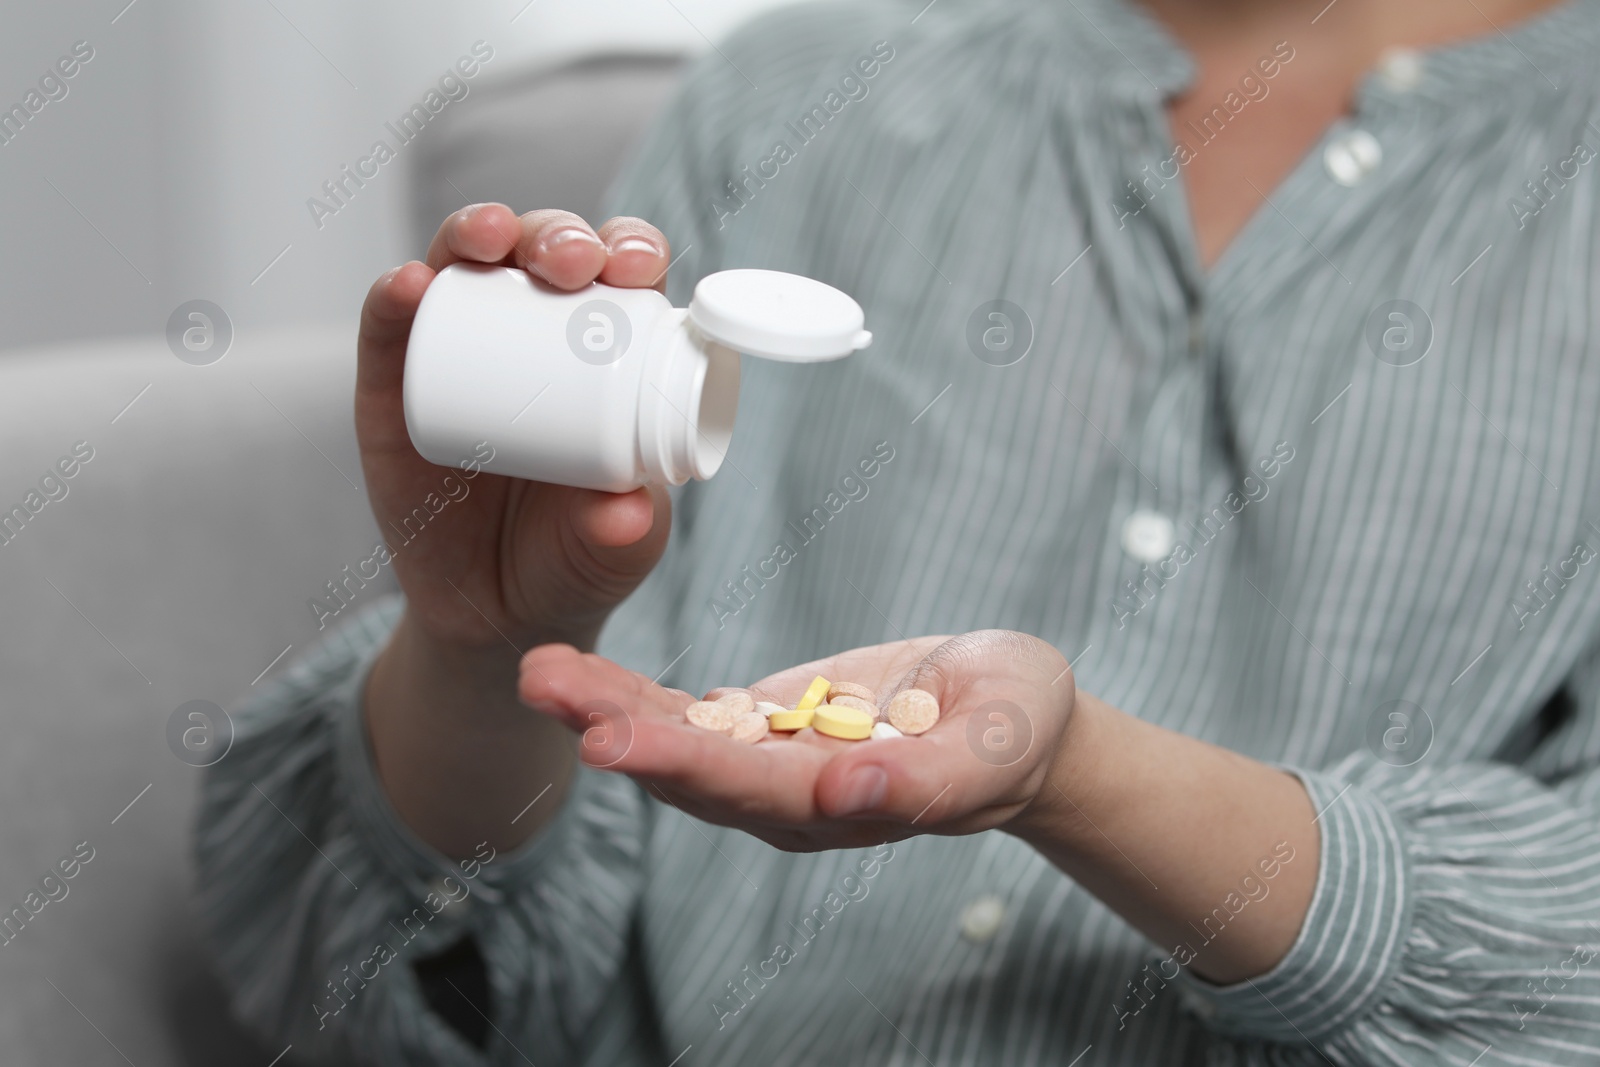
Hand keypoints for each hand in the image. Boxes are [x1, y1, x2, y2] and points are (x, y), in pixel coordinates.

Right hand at [357, 205, 677, 653]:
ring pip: (464, 264)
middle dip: (557, 235)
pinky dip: (394, 295)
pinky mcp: (391, 386)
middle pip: (543, 252)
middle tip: (570, 263)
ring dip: (477, 231)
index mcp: (605, 353)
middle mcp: (530, 335)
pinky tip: (408, 284)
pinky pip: (388, 327)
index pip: (621, 276)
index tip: (634, 266)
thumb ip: (626, 532)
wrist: (493, 613)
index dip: (629, 249)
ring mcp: (456, 351)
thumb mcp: (615, 550)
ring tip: (490, 240)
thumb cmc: (575, 558)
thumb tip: (627, 510)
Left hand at [517, 630, 1079, 851]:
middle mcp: (788, 799)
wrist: (1011, 711)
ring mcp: (769, 761)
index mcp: (842, 809)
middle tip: (544, 682)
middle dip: (616, 728)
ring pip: (676, 739)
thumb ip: (925, 780)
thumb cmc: (1017, 728)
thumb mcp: (996, 747)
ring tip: (541, 669)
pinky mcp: (761, 723)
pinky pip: (688, 711)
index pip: (749, 791)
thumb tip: (847, 792)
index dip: (680, 766)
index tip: (609, 742)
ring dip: (607, 706)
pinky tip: (579, 672)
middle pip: (690, 770)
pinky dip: (634, 691)